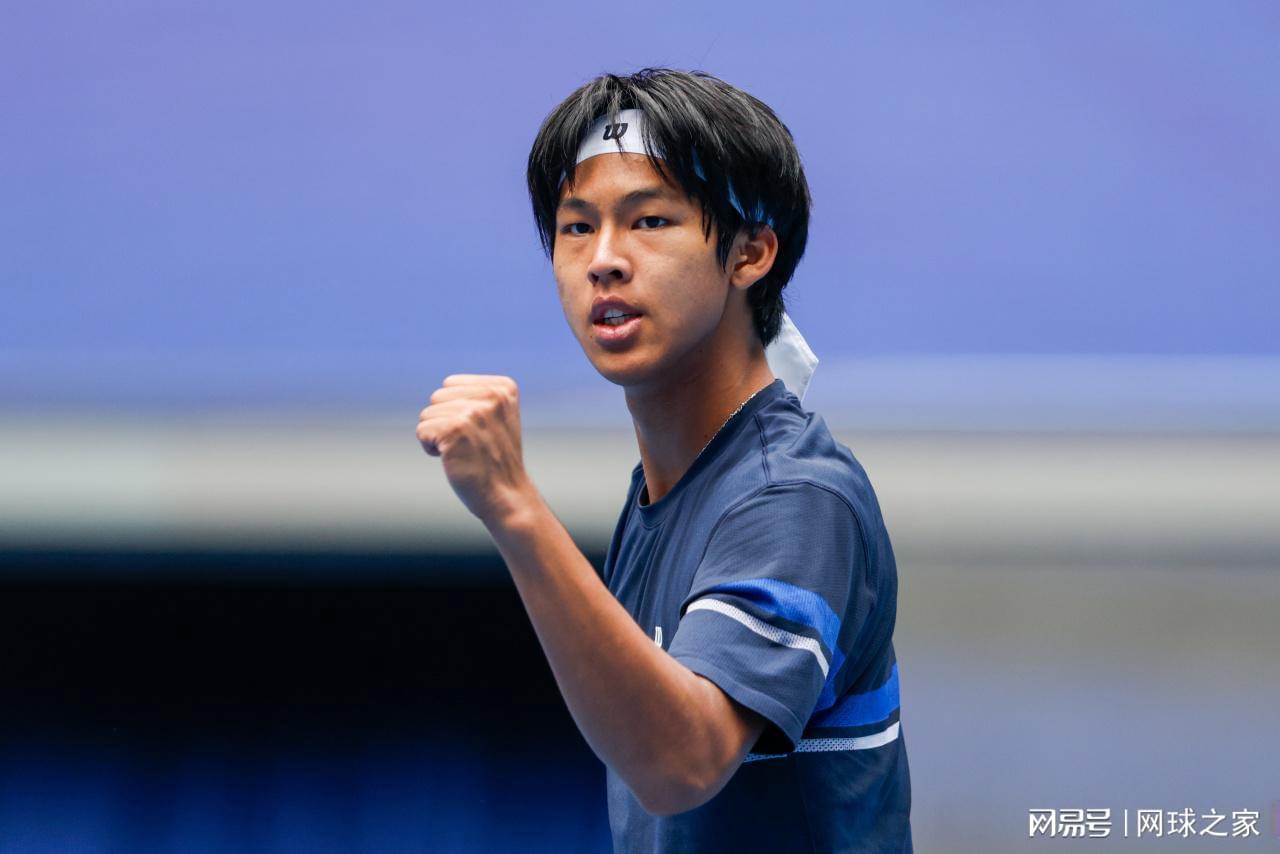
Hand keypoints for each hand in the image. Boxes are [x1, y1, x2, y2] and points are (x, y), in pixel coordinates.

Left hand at [416, 374, 533, 527]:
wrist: (507, 496)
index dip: (455, 409)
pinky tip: (453, 459)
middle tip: (469, 443)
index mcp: (504, 388)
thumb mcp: (498, 417)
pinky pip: (422, 431)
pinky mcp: (454, 429)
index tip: (478, 430)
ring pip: (427, 414)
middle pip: (437, 397)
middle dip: (444, 421)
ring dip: (437, 436)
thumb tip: (445, 386)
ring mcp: (473, 412)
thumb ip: (477, 395)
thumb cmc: (495, 459)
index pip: (451, 383)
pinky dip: (430, 448)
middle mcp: (491, 395)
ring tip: (463, 452)